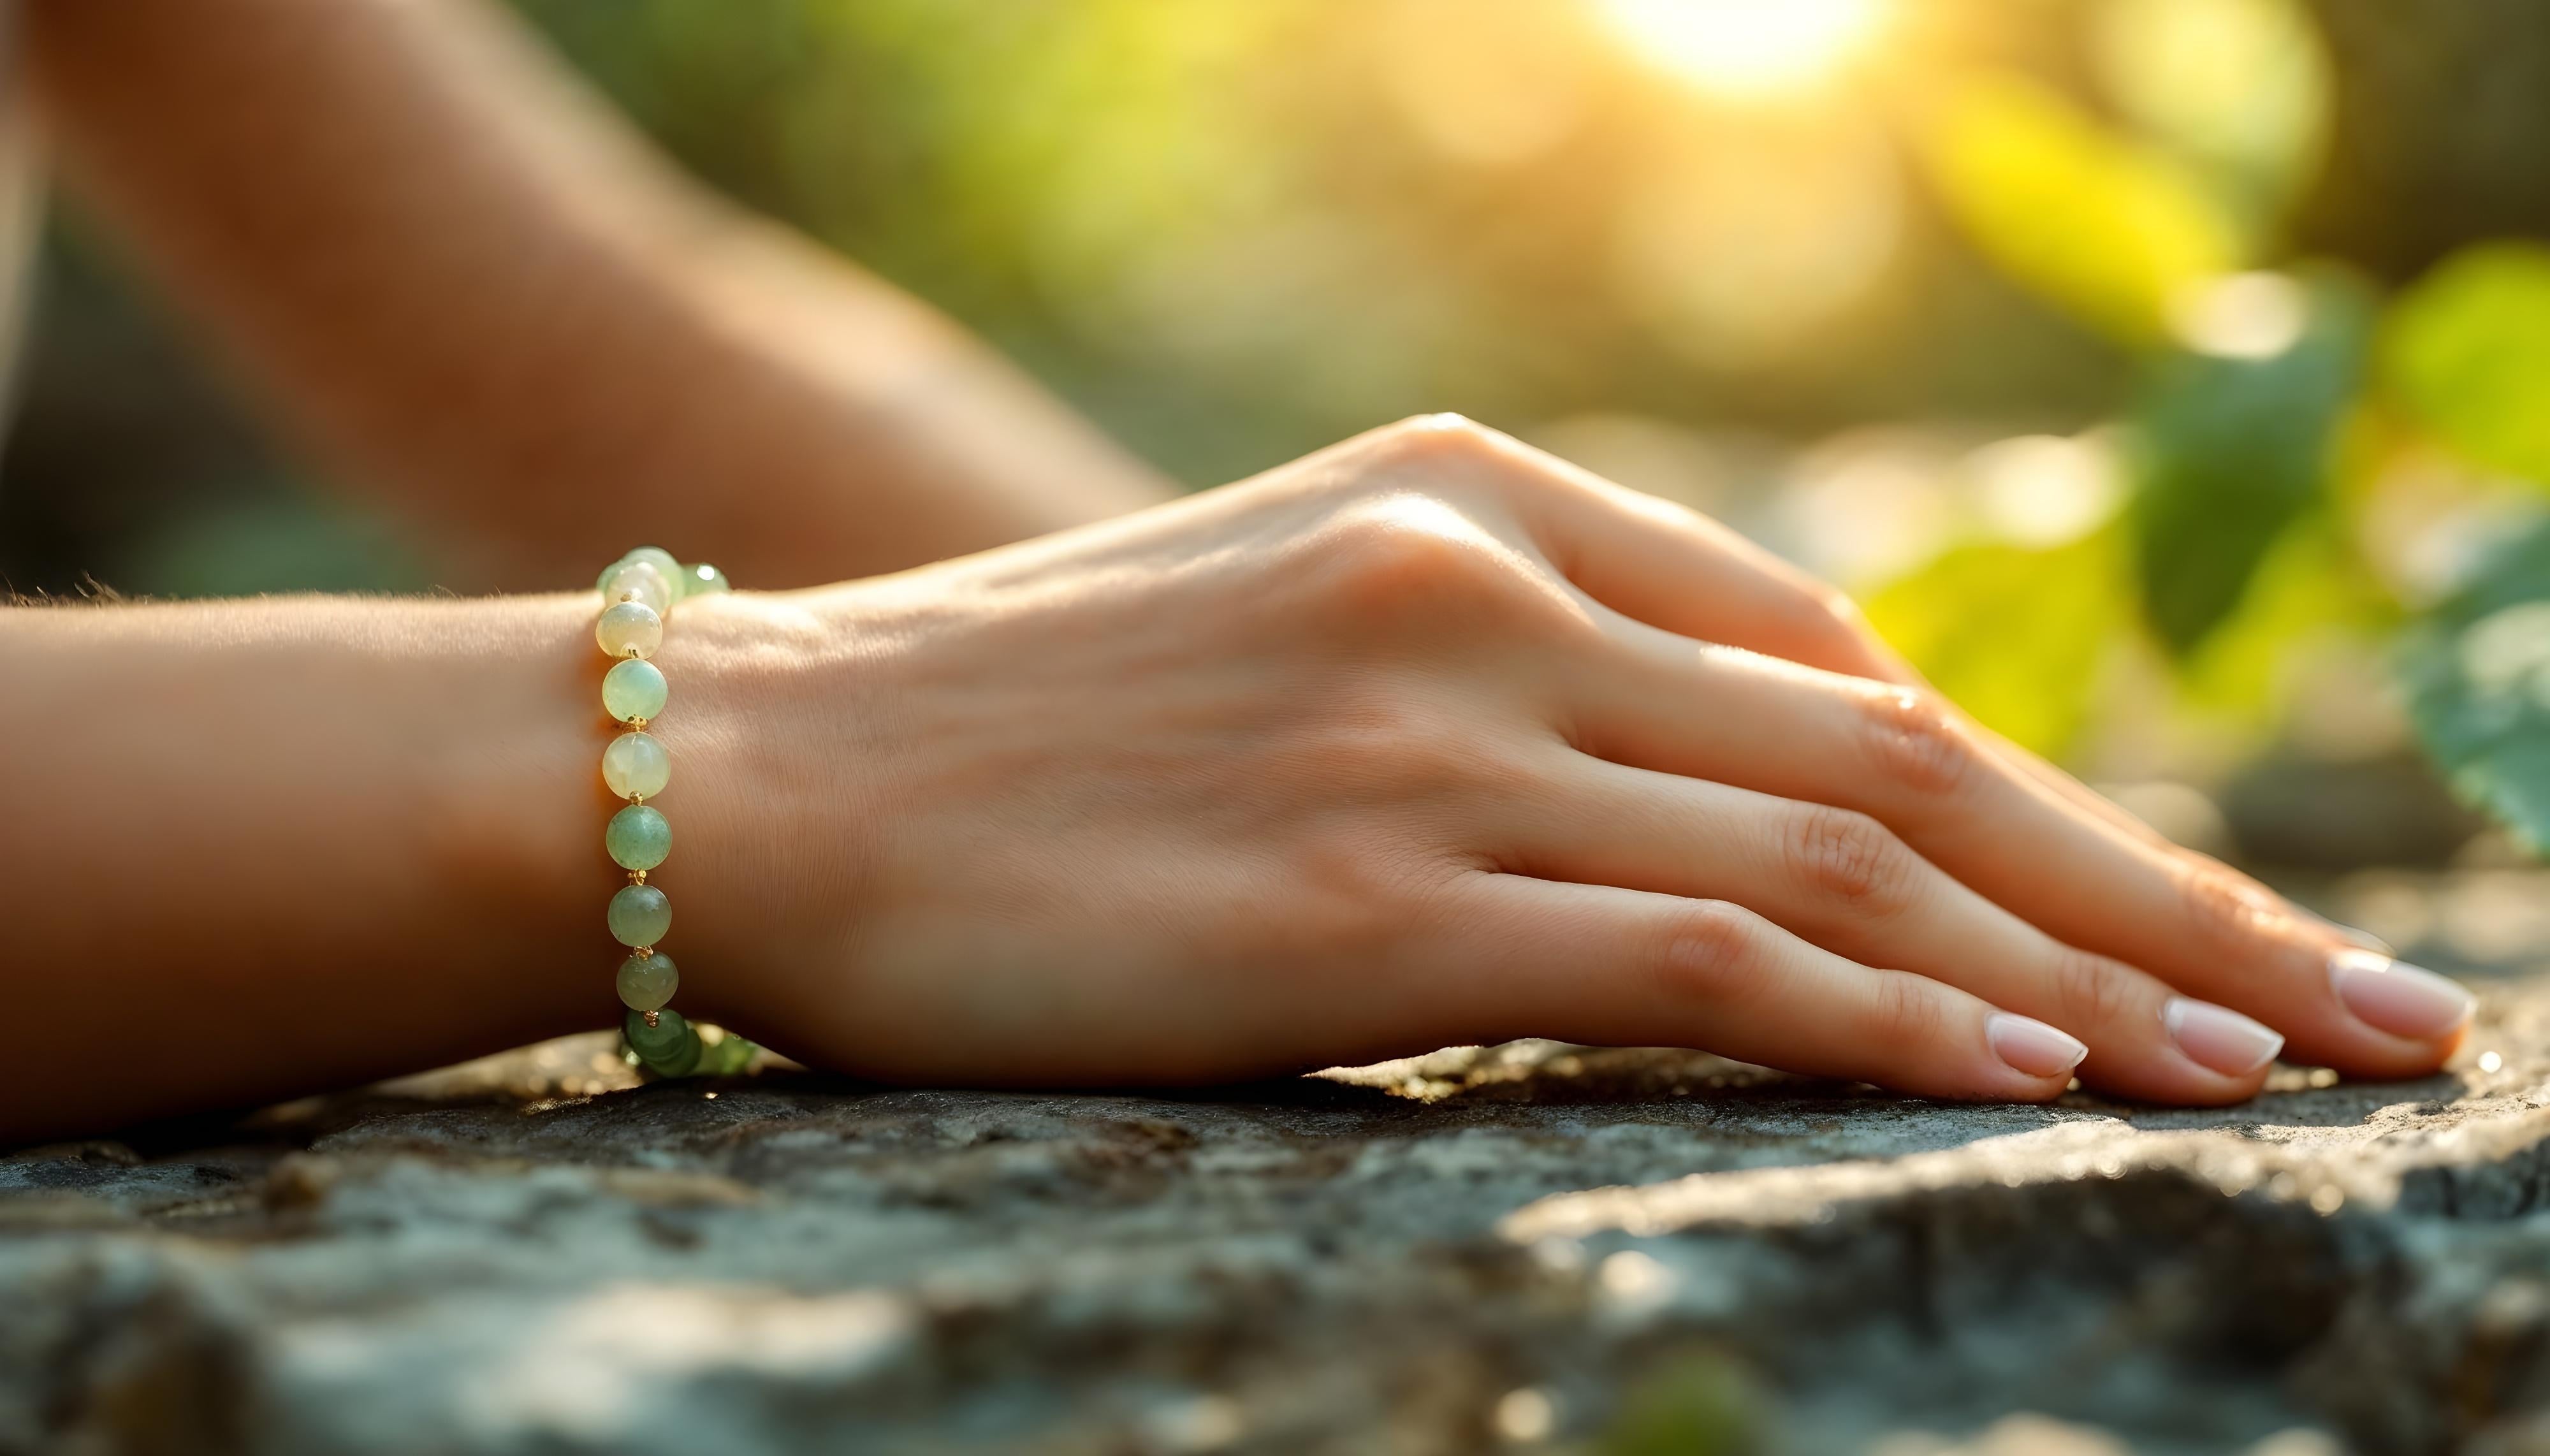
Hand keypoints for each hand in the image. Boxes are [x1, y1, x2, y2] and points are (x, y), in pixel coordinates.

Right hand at [664, 416, 2471, 1103]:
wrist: (761, 767)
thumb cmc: (1020, 721)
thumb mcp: (1302, 616)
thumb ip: (1514, 663)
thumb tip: (1727, 772)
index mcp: (1480, 505)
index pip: (1839, 659)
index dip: (2045, 795)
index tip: (2189, 909)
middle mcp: (1487, 594)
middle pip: (1900, 751)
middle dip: (2160, 887)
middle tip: (2360, 1003)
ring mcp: (1433, 738)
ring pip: (1840, 855)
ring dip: (2084, 970)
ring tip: (2268, 1068)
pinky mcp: (1362, 899)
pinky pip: (1695, 956)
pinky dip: (1892, 1018)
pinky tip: (2044, 1077)